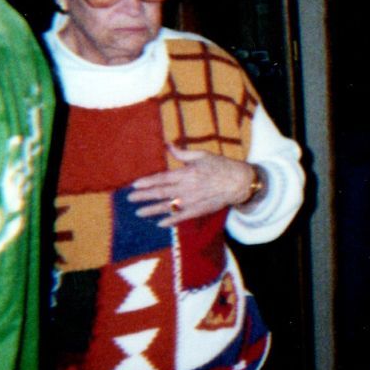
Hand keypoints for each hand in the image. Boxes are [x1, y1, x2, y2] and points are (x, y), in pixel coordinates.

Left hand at [128, 146, 257, 226]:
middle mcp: (186, 188)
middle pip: (160, 193)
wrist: (239, 182)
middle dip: (144, 196)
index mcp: (186, 173)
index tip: (134, 185)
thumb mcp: (202, 155)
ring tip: (139, 212)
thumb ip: (182, 153)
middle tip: (130, 199)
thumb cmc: (221, 166)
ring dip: (151, 210)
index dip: (147, 182)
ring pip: (167, 207)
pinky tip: (159, 224)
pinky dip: (170, 221)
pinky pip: (181, 217)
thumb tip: (168, 145)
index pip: (161, 178)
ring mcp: (192, 201)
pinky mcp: (198, 210)